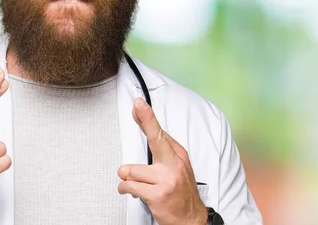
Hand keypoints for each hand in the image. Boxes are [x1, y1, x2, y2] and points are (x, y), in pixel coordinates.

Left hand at [117, 98, 207, 224]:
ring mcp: (167, 180)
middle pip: (156, 138)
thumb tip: (145, 134)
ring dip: (127, 179)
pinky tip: (132, 192)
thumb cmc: (180, 193)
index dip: (148, 117)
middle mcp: (174, 165)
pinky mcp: (158, 194)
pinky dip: (125, 189)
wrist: (191, 219)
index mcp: (178, 156)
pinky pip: (129, 186)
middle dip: (145, 120)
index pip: (160, 133)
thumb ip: (161, 153)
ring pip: (132, 170)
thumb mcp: (177, 169)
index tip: (139, 104)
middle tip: (137, 106)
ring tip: (135, 184)